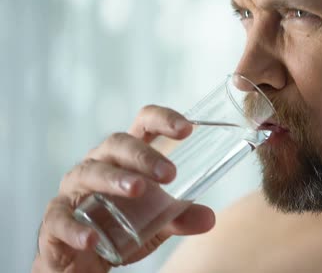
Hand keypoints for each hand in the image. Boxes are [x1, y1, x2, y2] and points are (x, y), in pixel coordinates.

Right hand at [33, 105, 215, 271]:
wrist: (85, 260)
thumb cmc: (121, 225)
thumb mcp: (157, 223)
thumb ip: (181, 218)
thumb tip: (209, 218)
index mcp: (125, 158)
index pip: (143, 126)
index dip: (163, 119)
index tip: (187, 129)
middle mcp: (98, 164)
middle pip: (117, 144)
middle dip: (144, 155)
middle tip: (170, 173)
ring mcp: (74, 189)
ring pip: (90, 173)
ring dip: (115, 179)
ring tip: (138, 189)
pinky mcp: (55, 218)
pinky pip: (61, 218)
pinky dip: (76, 228)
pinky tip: (93, 238)